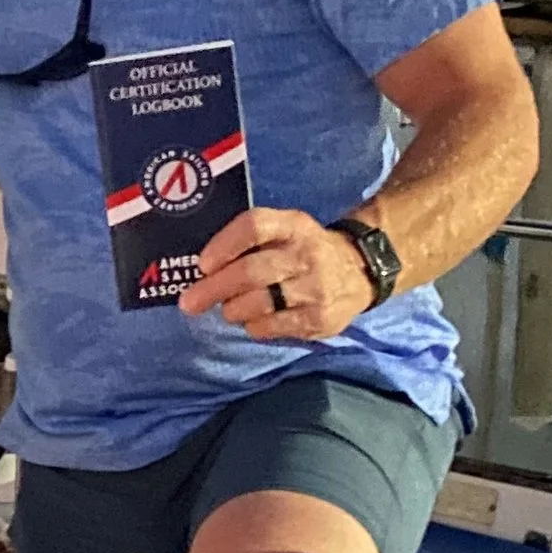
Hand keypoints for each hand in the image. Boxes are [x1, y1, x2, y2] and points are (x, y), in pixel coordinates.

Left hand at [178, 206, 375, 338]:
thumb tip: (202, 270)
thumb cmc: (304, 250)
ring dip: (233, 309)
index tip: (202, 264)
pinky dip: (254, 326)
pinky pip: (274, 326)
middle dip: (214, 289)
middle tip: (190, 302)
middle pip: (252, 271)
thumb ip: (250, 242)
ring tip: (229, 310)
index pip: (254, 226)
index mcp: (293, 225)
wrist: (360, 269)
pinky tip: (253, 321)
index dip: (224, 245)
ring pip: (260, 303)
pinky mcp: (320, 318)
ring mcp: (316, 288)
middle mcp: (306, 254)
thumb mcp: (286, 230)